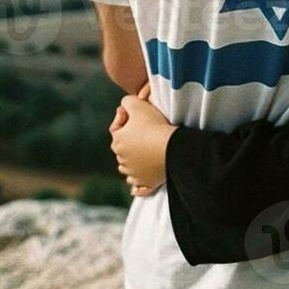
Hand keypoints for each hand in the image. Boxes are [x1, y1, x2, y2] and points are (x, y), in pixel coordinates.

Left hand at [110, 83, 175, 197]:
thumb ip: (127, 102)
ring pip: (129, 167)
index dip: (125, 117)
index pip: (116, 128)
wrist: (172, 148)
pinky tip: (137, 186)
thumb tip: (124, 105)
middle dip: (132, 139)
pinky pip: (138, 186)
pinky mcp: (146, 182)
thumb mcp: (138, 104)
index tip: (137, 112)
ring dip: (134, 161)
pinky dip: (137, 185)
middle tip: (147, 129)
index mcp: (117, 142)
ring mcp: (133, 173)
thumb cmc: (154, 126)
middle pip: (123, 148)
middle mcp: (122, 160)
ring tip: (147, 151)